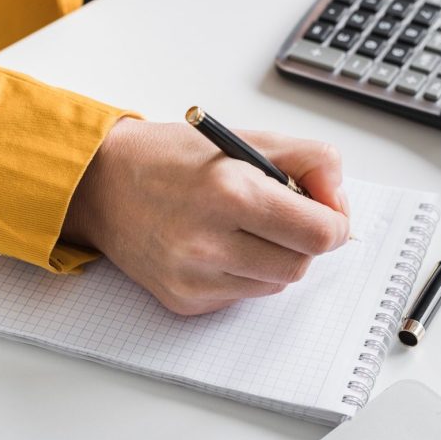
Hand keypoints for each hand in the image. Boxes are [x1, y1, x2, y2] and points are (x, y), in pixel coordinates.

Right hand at [61, 118, 349, 314]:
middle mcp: (209, 243)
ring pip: (275, 284)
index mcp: (231, 193)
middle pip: (301, 265)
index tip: (327, 212)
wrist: (102, 186)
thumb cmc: (172, 159)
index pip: (320, 234)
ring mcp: (194, 279)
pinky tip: (219, 246)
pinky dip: (245, 273)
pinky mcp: (184, 301)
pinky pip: (242, 296)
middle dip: (303, 241)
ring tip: (245, 228)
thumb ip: (308, 161)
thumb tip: (339, 202)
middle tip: (283, 216)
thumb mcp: (245, 138)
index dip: (335, 223)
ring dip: (275, 258)